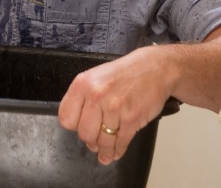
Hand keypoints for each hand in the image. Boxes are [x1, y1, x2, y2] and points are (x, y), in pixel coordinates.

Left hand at [57, 46, 172, 164]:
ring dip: (104, 150)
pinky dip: (118, 151)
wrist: (154, 69)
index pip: (66, 117)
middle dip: (89, 140)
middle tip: (94, 141)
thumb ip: (84, 98)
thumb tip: (78, 123)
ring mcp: (114, 108)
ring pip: (103, 141)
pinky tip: (115, 152)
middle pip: (84, 133)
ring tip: (105, 152)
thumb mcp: (95, 77)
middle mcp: (96, 96)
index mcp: (82, 84)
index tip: (78, 128)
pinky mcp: (131, 119)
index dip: (73, 126)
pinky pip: (120, 142)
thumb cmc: (124, 73)